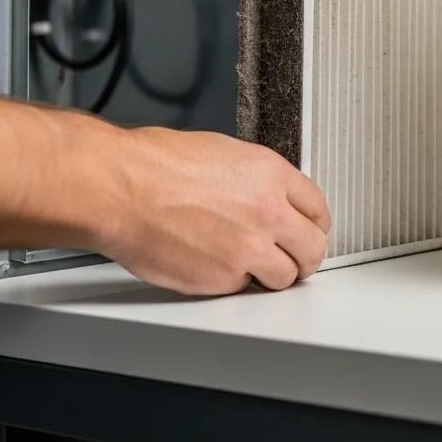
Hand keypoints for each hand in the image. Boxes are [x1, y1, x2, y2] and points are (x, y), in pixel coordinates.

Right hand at [96, 127, 330, 294]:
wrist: (123, 188)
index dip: (315, 223)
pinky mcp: (223, 279)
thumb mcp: (227, 153)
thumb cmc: (158, 165)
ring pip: (286, 277)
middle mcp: (269, 212)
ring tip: (256, 267)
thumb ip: (259, 180)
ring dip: (274, 275)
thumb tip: (272, 196)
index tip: (310, 230)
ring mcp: (249, 248)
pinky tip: (216, 265)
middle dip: (305, 256)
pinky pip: (244, 288)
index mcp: (272, 175)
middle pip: (314, 247)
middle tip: (294, 259)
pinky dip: (234, 283)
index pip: (319, 208)